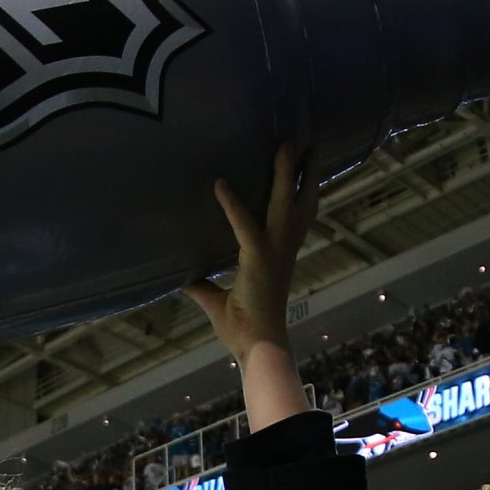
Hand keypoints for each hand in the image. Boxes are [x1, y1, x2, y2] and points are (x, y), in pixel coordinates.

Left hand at [185, 144, 315, 429]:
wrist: (257, 347)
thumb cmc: (242, 329)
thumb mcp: (216, 303)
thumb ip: (201, 286)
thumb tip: (183, 280)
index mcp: (278, 257)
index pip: (294, 217)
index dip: (300, 193)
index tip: (305, 169)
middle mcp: (282, 249)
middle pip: (299, 202)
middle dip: (304, 173)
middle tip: (307, 143)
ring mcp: (273, 252)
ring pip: (283, 204)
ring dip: (285, 174)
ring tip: (285, 146)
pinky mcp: (257, 259)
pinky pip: (244, 225)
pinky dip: (232, 205)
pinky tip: (219, 184)